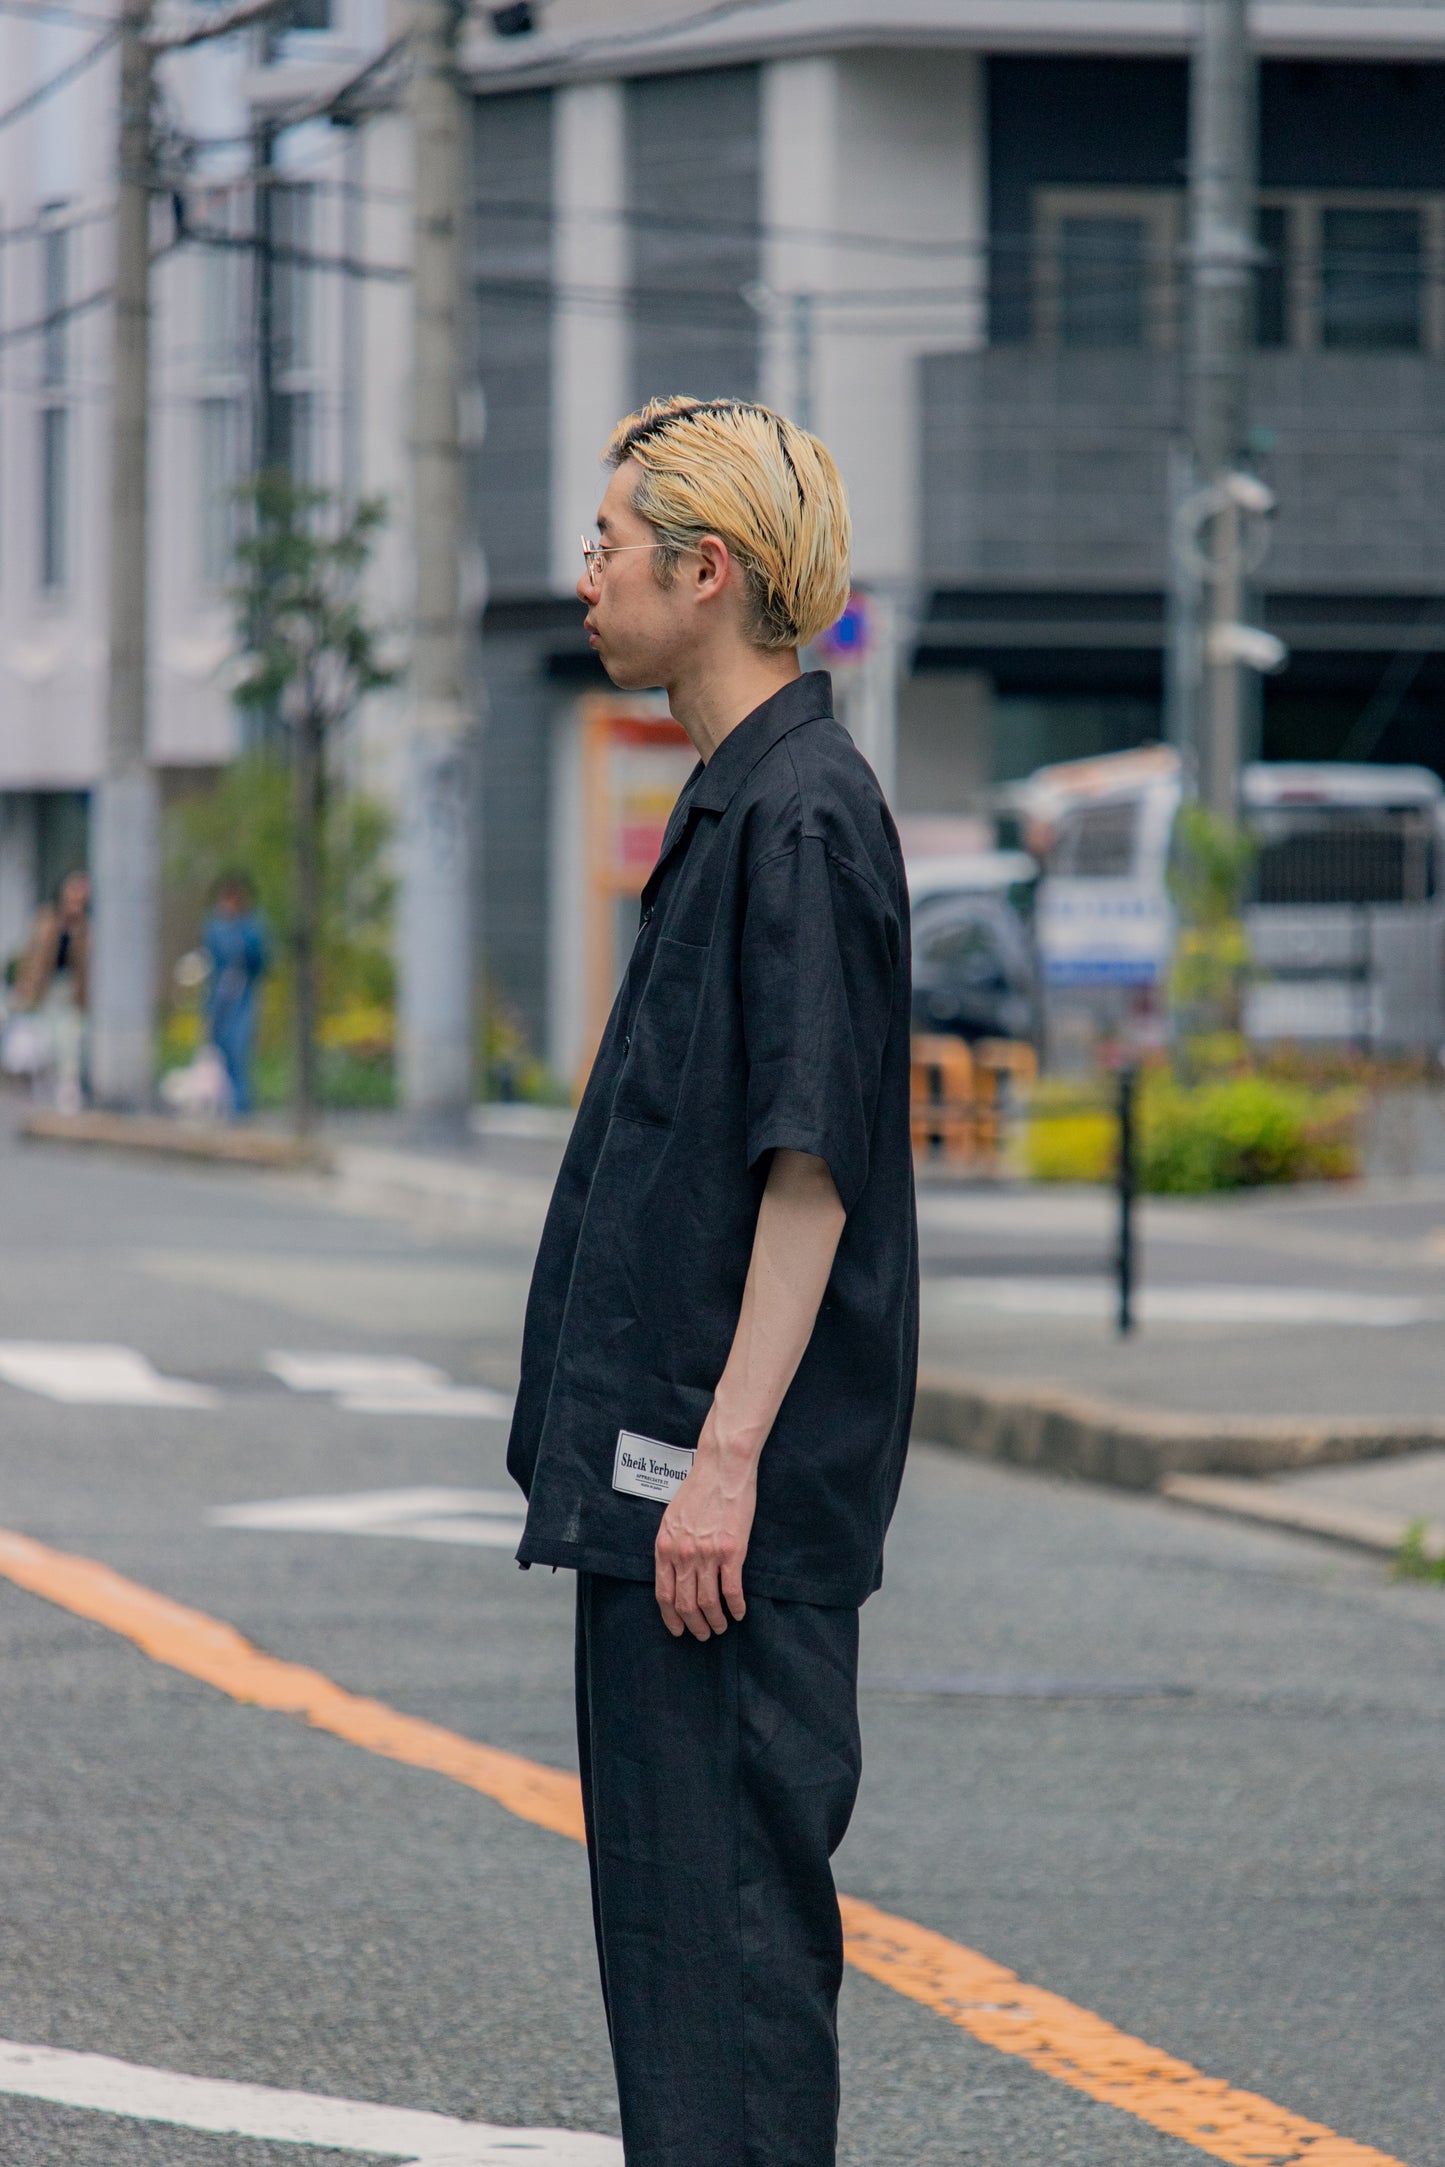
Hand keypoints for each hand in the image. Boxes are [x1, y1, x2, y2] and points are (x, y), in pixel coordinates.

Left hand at [654, 1417, 757, 1640]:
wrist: (722, 1467)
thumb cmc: (699, 1488)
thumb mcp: (672, 1517)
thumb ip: (671, 1545)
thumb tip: (674, 1571)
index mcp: (665, 1547)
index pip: (663, 1594)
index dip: (671, 1618)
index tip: (678, 1630)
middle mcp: (683, 1555)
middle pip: (685, 1604)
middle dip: (694, 1626)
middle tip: (703, 1634)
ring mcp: (707, 1555)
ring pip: (708, 1603)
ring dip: (716, 1621)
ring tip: (722, 1627)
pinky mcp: (731, 1552)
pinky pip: (732, 1590)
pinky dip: (736, 1607)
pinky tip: (739, 1613)